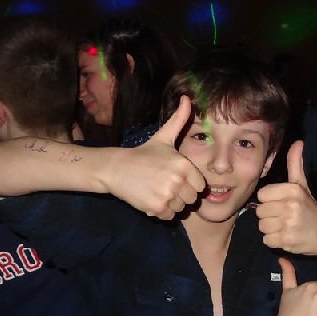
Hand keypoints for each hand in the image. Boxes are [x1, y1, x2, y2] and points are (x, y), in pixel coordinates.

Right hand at [110, 96, 206, 219]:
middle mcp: (178, 180)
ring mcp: (167, 195)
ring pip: (180, 209)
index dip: (189, 184)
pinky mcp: (156, 208)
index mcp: (184, 164)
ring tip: (157, 191)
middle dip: (181, 195)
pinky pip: (169, 217)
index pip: (200, 186)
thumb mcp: (163, 137)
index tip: (175, 178)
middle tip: (165, 186)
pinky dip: (161, 212)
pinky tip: (151, 199)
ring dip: (171, 204)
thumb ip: (179, 120)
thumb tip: (188, 98)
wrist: (116, 169)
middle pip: (191, 199)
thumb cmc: (143, 154)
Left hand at [258, 141, 316, 254]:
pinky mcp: (287, 241)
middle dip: (269, 215)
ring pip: (262, 226)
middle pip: (260, 211)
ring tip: (283, 227)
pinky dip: (274, 241)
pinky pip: (267, 240)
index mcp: (292, 190)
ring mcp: (289, 224)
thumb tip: (298, 142)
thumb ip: (295, 164)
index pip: (262, 195)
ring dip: (270, 229)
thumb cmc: (310, 208)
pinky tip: (285, 236)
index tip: (280, 204)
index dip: (269, 201)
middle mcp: (290, 206)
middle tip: (283, 217)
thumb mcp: (302, 185)